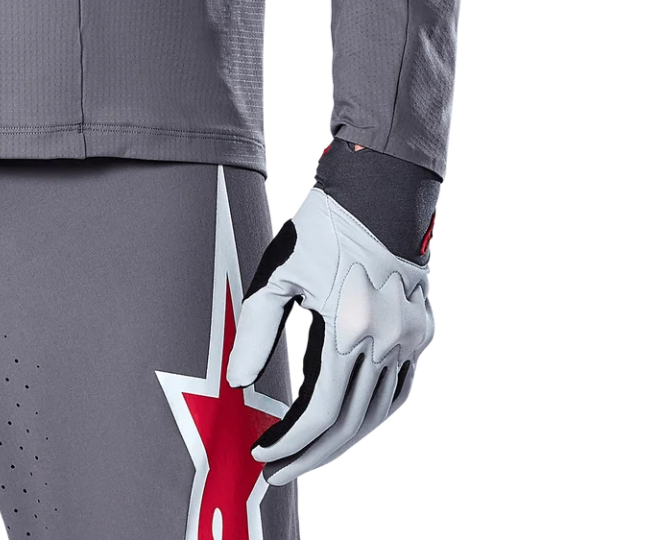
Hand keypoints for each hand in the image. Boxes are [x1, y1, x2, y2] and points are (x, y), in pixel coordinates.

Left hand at [224, 184, 436, 488]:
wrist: (380, 190)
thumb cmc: (328, 224)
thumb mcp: (280, 271)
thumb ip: (258, 328)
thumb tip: (239, 379)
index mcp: (348, 329)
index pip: (318, 412)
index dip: (289, 441)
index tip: (266, 452)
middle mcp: (384, 343)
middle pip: (347, 424)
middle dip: (311, 456)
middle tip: (282, 470)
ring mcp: (407, 341)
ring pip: (377, 415)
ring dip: (343, 443)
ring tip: (311, 457)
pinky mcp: (420, 334)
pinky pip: (402, 392)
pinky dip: (378, 418)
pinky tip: (356, 427)